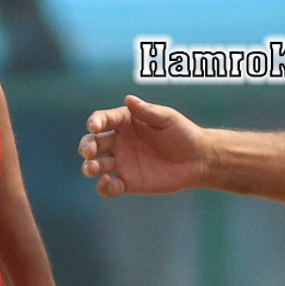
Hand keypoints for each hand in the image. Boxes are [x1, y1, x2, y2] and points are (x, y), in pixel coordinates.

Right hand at [78, 96, 210, 195]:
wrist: (198, 160)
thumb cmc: (183, 133)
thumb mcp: (167, 119)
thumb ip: (147, 111)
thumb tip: (128, 99)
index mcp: (125, 122)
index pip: (102, 119)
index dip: (95, 122)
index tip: (94, 127)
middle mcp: (118, 141)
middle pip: (93, 142)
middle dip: (86, 146)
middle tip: (89, 151)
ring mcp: (121, 162)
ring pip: (96, 164)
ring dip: (89, 166)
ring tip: (91, 168)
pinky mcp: (128, 182)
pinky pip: (109, 186)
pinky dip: (103, 186)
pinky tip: (105, 183)